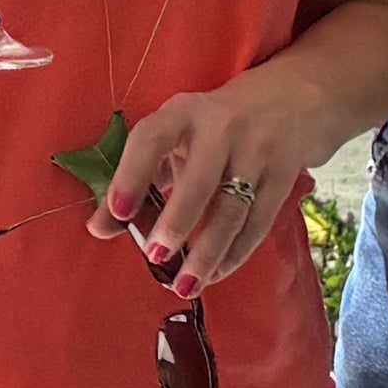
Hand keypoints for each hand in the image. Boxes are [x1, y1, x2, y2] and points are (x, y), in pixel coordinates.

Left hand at [93, 74, 328, 287]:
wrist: (287, 102)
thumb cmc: (210, 128)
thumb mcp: (171, 138)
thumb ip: (134, 180)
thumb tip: (100, 228)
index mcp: (183, 113)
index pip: (152, 139)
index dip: (132, 175)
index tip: (119, 213)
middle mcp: (222, 128)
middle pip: (200, 182)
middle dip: (177, 223)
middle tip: (156, 257)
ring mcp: (258, 152)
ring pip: (232, 210)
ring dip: (208, 253)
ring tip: (185, 284)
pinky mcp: (284, 177)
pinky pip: (258, 223)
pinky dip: (235, 254)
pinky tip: (214, 274)